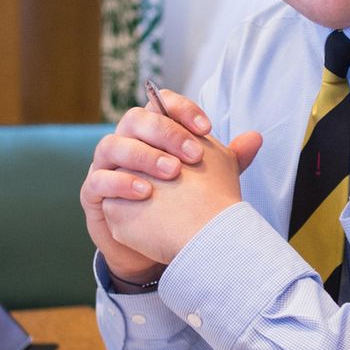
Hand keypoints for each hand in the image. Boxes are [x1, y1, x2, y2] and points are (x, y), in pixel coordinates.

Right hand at [100, 123, 258, 265]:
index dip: (181, 110)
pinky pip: (98, 181)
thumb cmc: (177, 203)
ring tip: (172, 173)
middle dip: (165, 132)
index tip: (207, 127)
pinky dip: (121, 183)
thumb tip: (256, 138)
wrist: (152, 245)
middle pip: (135, 119)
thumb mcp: (206, 180)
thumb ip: (228, 160)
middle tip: (192, 154)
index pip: (160, 104)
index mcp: (150, 132)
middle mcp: (124, 142)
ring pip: (112, 145)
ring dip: (144, 156)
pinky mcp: (92, 193)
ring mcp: (104, 166)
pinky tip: (146, 192)